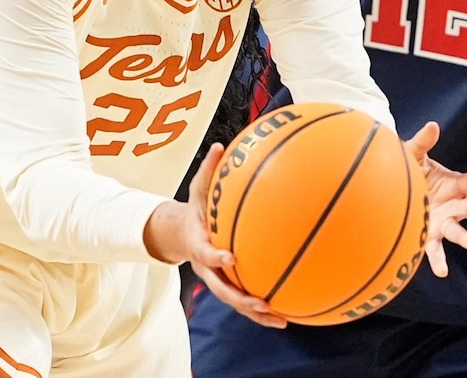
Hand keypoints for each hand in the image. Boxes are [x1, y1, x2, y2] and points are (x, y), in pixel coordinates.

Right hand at [144, 144, 286, 328]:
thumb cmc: (195, 208)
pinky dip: (263, 309)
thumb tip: (220, 146)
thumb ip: (208, 170)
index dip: (216, 256)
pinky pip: (245, 299)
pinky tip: (288, 314)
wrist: (178, 234)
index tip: (231, 257)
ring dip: (256, 313)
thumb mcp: (197, 188)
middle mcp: (206, 267)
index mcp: (198, 244)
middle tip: (261, 303)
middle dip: (241, 299)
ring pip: (235, 301)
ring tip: (281, 319)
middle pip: (221, 288)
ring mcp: (216, 279)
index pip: (205, 253)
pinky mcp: (228, 284)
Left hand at [402, 122, 466, 277]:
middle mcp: (453, 205)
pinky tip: (442, 272)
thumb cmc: (412, 172)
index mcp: (454, 185)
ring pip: (457, 231)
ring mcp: (444, 222)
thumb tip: (433, 125)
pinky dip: (439, 261)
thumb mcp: (415, 155)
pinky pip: (436, 250)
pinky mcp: (431, 236)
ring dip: (466, 236)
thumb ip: (423, 142)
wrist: (397, 191)